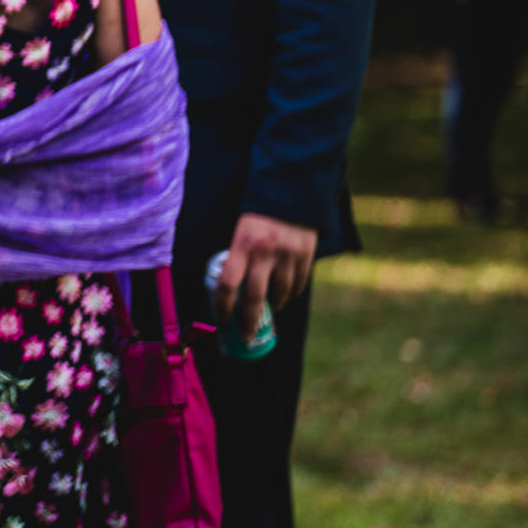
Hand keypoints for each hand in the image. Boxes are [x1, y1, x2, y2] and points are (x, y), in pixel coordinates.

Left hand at [212, 211, 316, 343]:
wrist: (290, 189)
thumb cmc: (258, 214)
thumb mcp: (240, 231)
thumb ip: (238, 257)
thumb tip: (231, 289)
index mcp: (242, 245)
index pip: (227, 284)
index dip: (223, 308)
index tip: (222, 323)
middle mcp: (265, 252)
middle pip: (254, 298)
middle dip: (248, 322)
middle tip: (245, 338)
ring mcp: (288, 255)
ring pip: (279, 294)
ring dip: (272, 307)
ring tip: (266, 311)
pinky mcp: (306, 255)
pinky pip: (297, 285)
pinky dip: (289, 295)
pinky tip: (284, 297)